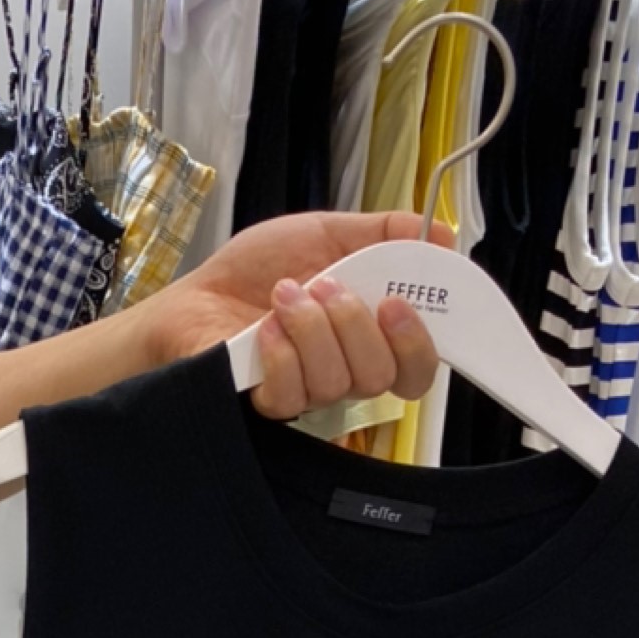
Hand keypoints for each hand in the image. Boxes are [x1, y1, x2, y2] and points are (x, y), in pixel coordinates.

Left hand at [144, 210, 455, 419]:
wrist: (196, 296)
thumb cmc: (258, 271)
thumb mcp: (327, 233)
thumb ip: (384, 233)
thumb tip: (442, 234)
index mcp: (368, 335)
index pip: (417, 365)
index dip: (420, 342)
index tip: (400, 302)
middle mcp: (344, 371)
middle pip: (383, 376)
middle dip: (358, 323)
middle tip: (328, 285)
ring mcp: (308, 392)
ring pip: (339, 381)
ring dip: (313, 327)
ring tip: (285, 294)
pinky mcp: (270, 404)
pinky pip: (293, 394)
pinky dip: (282, 351)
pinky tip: (264, 327)